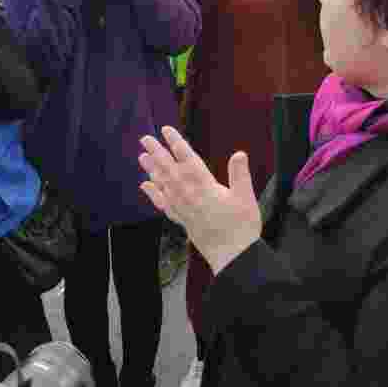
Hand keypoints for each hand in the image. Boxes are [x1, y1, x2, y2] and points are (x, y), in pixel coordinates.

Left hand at [139, 127, 261, 275]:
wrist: (232, 256)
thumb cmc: (241, 226)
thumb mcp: (246, 198)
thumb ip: (240, 175)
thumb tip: (239, 153)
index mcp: (205, 187)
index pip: (188, 160)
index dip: (177, 143)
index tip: (166, 130)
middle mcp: (189, 195)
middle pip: (170, 170)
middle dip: (157, 152)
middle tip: (145, 139)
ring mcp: (183, 209)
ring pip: (163, 185)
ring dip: (152, 170)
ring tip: (142, 157)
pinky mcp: (181, 220)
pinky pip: (163, 204)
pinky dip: (153, 194)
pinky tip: (145, 186)